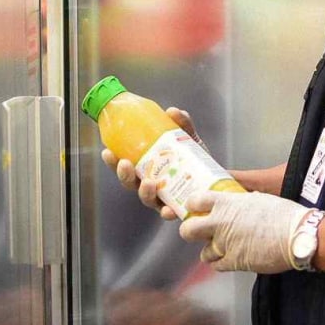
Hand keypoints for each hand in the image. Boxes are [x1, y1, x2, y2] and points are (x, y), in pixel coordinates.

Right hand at [101, 107, 202, 221]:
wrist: (218, 179)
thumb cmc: (196, 160)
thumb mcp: (189, 140)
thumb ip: (182, 126)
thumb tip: (172, 111)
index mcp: (147, 168)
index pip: (125, 165)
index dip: (113, 161)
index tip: (107, 151)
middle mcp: (151, 186)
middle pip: (130, 183)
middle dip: (124, 175)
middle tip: (125, 164)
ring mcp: (163, 200)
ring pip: (147, 199)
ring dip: (145, 192)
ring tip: (148, 183)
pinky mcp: (178, 209)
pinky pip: (171, 213)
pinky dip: (168, 212)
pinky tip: (168, 210)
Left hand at [178, 190, 313, 273]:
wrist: (297, 235)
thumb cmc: (283, 215)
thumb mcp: (259, 199)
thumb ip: (241, 202)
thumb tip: (238, 204)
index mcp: (227, 203)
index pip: (195, 200)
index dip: (193, 205)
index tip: (195, 208)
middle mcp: (221, 223)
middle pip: (188, 230)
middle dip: (190, 231)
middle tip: (198, 233)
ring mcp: (225, 244)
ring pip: (204, 252)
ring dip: (211, 251)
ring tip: (223, 248)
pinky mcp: (234, 262)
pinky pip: (217, 265)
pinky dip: (222, 262)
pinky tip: (232, 258)